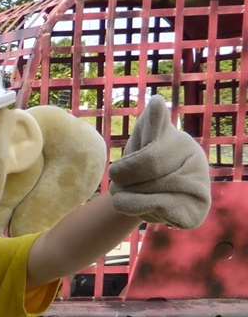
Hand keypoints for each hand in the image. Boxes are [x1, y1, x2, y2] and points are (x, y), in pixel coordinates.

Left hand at [108, 95, 210, 228]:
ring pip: (150, 201)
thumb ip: (148, 123)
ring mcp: (200, 187)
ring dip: (129, 202)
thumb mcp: (141, 138)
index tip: (115, 172)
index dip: (122, 171)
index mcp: (179, 142)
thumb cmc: (143, 159)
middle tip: (119, 186)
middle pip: (145, 182)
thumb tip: (157, 102)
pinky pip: (161, 214)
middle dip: (123, 187)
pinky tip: (146, 207)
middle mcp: (196, 162)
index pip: (147, 161)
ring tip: (131, 196)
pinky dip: (143, 213)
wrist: (150, 191)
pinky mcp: (198, 211)